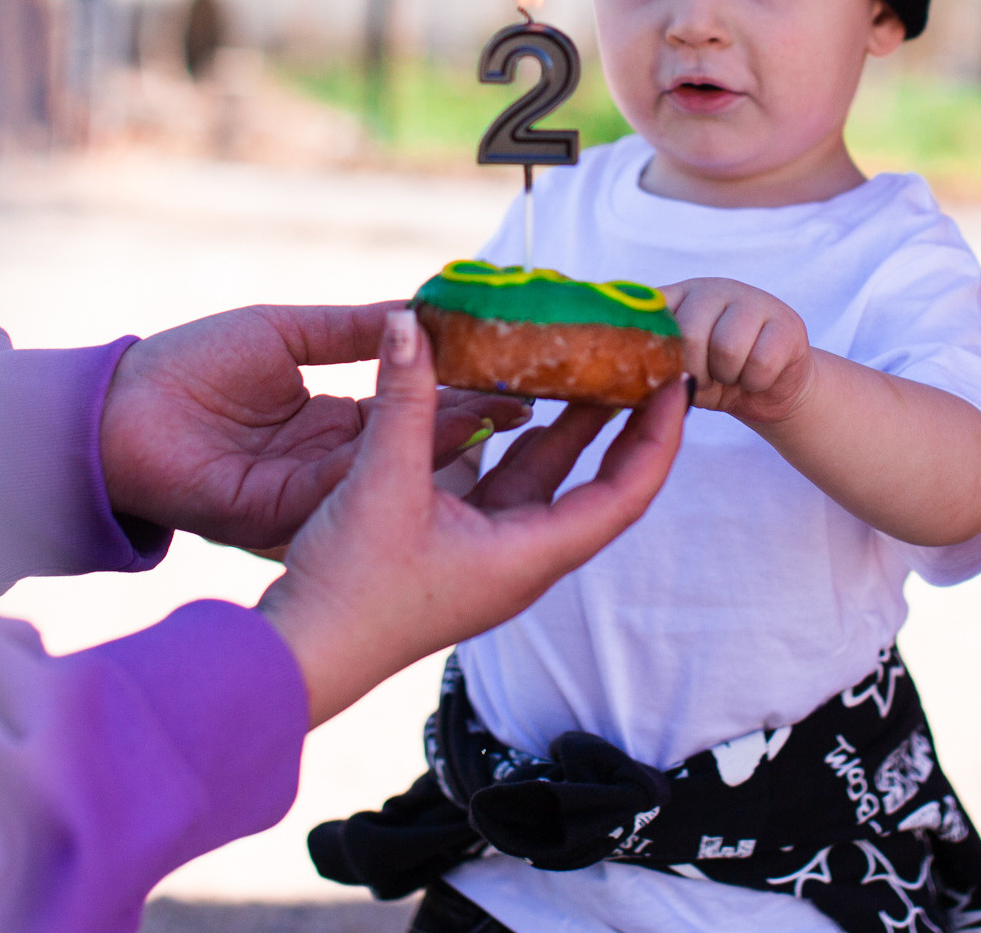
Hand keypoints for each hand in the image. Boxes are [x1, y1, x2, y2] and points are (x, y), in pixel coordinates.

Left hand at [99, 303, 527, 549]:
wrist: (115, 411)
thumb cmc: (185, 367)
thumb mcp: (285, 333)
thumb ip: (351, 329)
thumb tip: (418, 311)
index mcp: (329, 420)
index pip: (413, 408)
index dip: (463, 390)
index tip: (517, 368)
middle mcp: (329, 461)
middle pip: (418, 445)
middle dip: (478, 423)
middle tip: (539, 396)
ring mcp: (311, 492)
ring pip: (396, 469)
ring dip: (451, 441)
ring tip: (510, 410)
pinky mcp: (286, 513)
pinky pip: (355, 486)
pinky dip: (399, 461)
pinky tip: (442, 435)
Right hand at [257, 310, 685, 724]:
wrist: (304, 656)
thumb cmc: (353, 591)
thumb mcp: (381, 483)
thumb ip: (404, 399)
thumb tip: (411, 323)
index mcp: (530, 554)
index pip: (626, 493)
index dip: (659, 436)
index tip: (676, 383)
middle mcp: (523, 555)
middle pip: (598, 481)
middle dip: (623, 421)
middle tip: (640, 360)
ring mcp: (492, 552)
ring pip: (548, 478)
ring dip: (570, 424)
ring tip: (586, 361)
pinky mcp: (459, 546)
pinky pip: (506, 483)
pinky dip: (515, 439)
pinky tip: (509, 398)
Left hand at [661, 277, 818, 424]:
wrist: (771, 391)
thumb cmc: (717, 379)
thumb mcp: (679, 371)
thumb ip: (655, 362)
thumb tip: (633, 370)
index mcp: (680, 295)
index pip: (655, 316)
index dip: (660, 355)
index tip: (671, 373)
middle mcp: (714, 289)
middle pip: (690, 333)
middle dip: (696, 371)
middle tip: (708, 377)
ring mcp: (753, 299)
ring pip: (727, 348)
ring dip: (728, 377)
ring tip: (733, 375)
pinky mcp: (787, 322)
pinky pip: (761, 362)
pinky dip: (756, 382)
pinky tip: (758, 376)